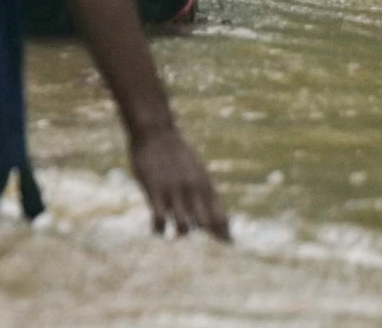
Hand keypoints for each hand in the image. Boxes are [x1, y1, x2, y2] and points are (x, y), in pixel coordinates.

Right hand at [128, 124, 230, 240]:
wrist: (155, 130)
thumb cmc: (174, 150)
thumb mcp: (195, 168)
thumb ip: (202, 189)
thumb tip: (209, 207)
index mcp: (205, 185)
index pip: (220, 217)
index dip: (224, 235)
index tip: (226, 247)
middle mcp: (193, 190)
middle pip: (206, 225)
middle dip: (205, 240)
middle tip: (199, 250)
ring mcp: (174, 191)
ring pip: (184, 227)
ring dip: (181, 234)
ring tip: (175, 236)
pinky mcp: (155, 190)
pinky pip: (160, 219)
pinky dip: (160, 230)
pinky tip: (158, 230)